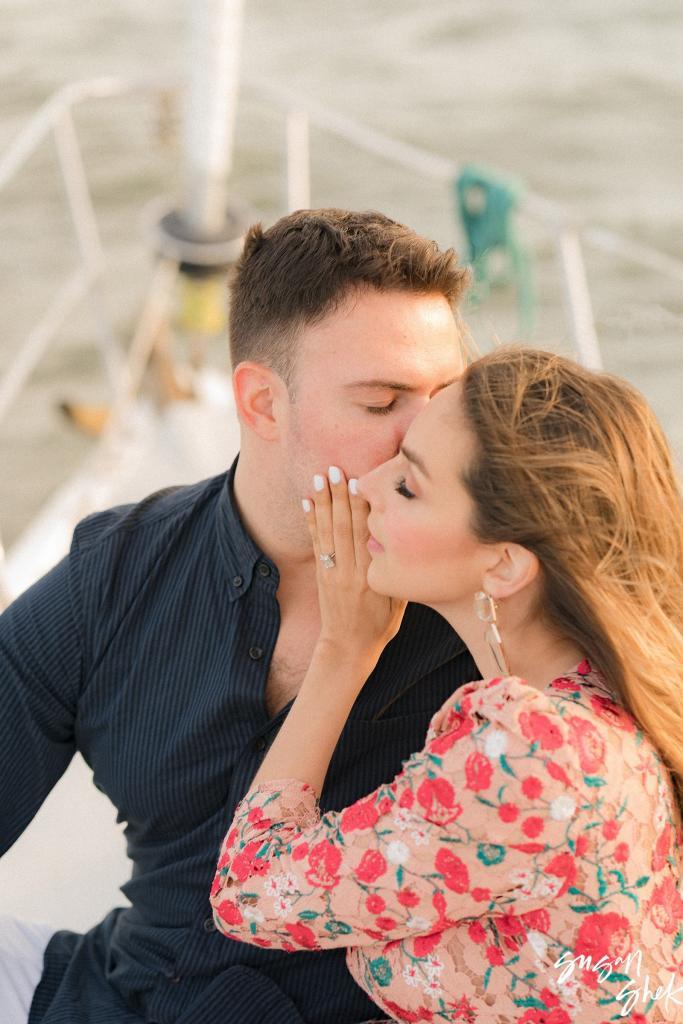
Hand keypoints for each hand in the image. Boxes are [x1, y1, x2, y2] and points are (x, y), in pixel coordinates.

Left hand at [303, 467, 406, 665]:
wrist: (348, 648)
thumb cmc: (380, 625)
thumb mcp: (398, 602)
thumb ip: (396, 572)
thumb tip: (403, 541)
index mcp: (371, 576)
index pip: (365, 534)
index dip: (361, 507)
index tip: (359, 481)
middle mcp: (349, 571)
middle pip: (344, 526)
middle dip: (339, 496)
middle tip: (335, 469)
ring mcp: (332, 572)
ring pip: (327, 531)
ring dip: (323, 502)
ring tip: (320, 477)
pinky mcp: (321, 574)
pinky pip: (316, 543)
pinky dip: (311, 521)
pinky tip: (307, 503)